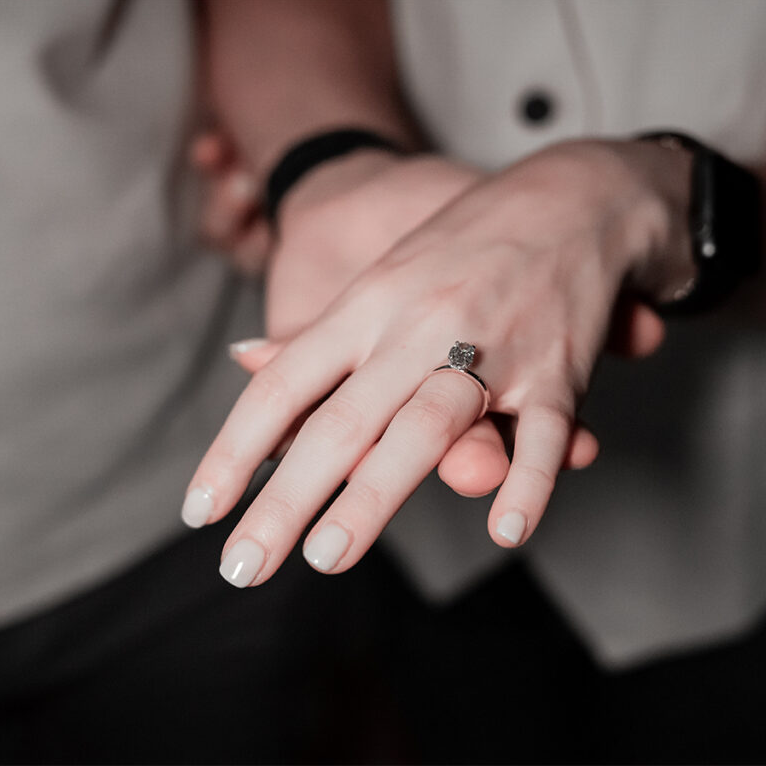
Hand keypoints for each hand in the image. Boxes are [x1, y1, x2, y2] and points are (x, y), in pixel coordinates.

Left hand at [185, 139, 687, 585]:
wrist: (566, 198)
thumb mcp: (378, 278)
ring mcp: (490, 349)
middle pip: (341, 422)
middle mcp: (417, 329)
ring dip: (373, 496)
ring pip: (425, 427)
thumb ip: (318, 332)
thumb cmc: (459, 246)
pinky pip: (540, 432)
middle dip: (285, 500)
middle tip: (243, 567)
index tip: (199, 513)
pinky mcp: (556, 370)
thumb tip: (243, 362)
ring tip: (327, 558)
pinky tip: (504, 534)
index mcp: (366, 308)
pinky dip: (527, 483)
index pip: (283, 387)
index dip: (233, 451)